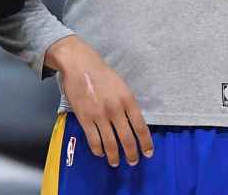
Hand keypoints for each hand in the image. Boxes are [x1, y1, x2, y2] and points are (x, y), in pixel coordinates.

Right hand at [46, 35, 152, 166]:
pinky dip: (98, 150)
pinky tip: (100, 153)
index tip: (148, 153)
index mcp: (128, 100)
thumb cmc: (102, 74)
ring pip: (110, 144)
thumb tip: (133, 124)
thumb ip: (128, 105)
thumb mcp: (122, 86)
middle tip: (133, 161)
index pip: (141, 127)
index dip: (146, 143)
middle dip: (132, 154)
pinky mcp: (85, 118)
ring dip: (115, 156)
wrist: (79, 65)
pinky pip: (94, 140)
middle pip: (127, 139)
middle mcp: (116, 109)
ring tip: (116, 162)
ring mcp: (100, 115)